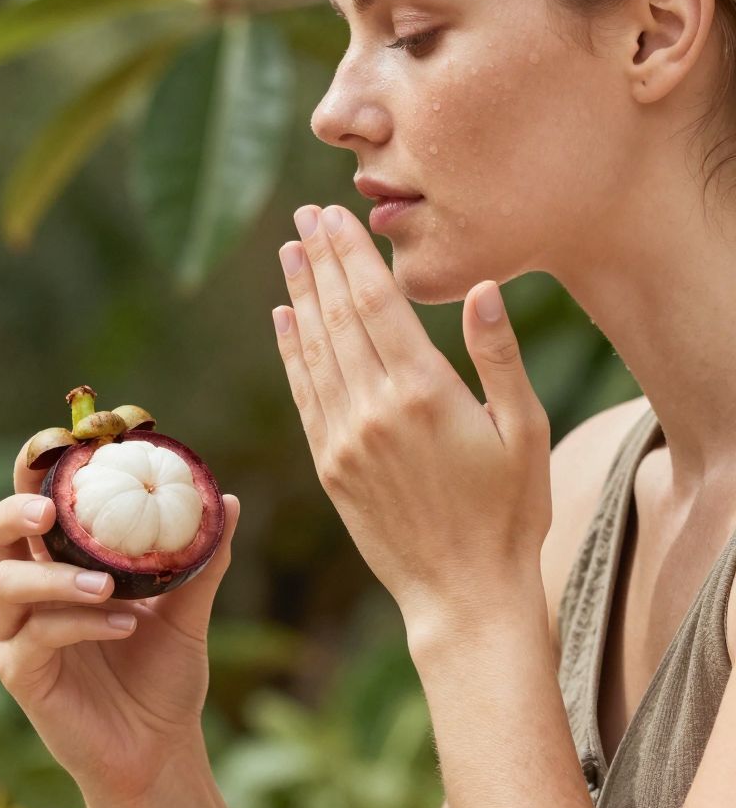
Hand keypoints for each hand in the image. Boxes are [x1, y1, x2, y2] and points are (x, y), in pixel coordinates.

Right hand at [0, 446, 239, 803]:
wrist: (159, 749)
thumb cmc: (162, 678)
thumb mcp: (187, 612)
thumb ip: (201, 559)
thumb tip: (228, 500)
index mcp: (57, 564)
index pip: (32, 502)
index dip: (39, 467)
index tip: (71, 440)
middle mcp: (25, 593)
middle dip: (14, 511)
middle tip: (50, 510)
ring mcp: (14, 634)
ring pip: (6, 584)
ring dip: (56, 578)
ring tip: (108, 585)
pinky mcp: (19, 674)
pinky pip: (35, 636)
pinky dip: (80, 624)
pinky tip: (126, 626)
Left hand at [273, 205, 551, 643]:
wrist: (462, 593)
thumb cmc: (510, 513)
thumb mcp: (524, 430)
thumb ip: (498, 357)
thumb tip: (480, 288)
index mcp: (424, 394)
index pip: (376, 305)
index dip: (352, 255)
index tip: (333, 214)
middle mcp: (374, 412)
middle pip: (338, 319)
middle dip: (320, 262)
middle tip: (303, 217)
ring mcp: (345, 442)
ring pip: (314, 353)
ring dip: (299, 298)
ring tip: (289, 253)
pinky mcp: (330, 469)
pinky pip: (304, 397)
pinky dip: (291, 353)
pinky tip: (284, 320)